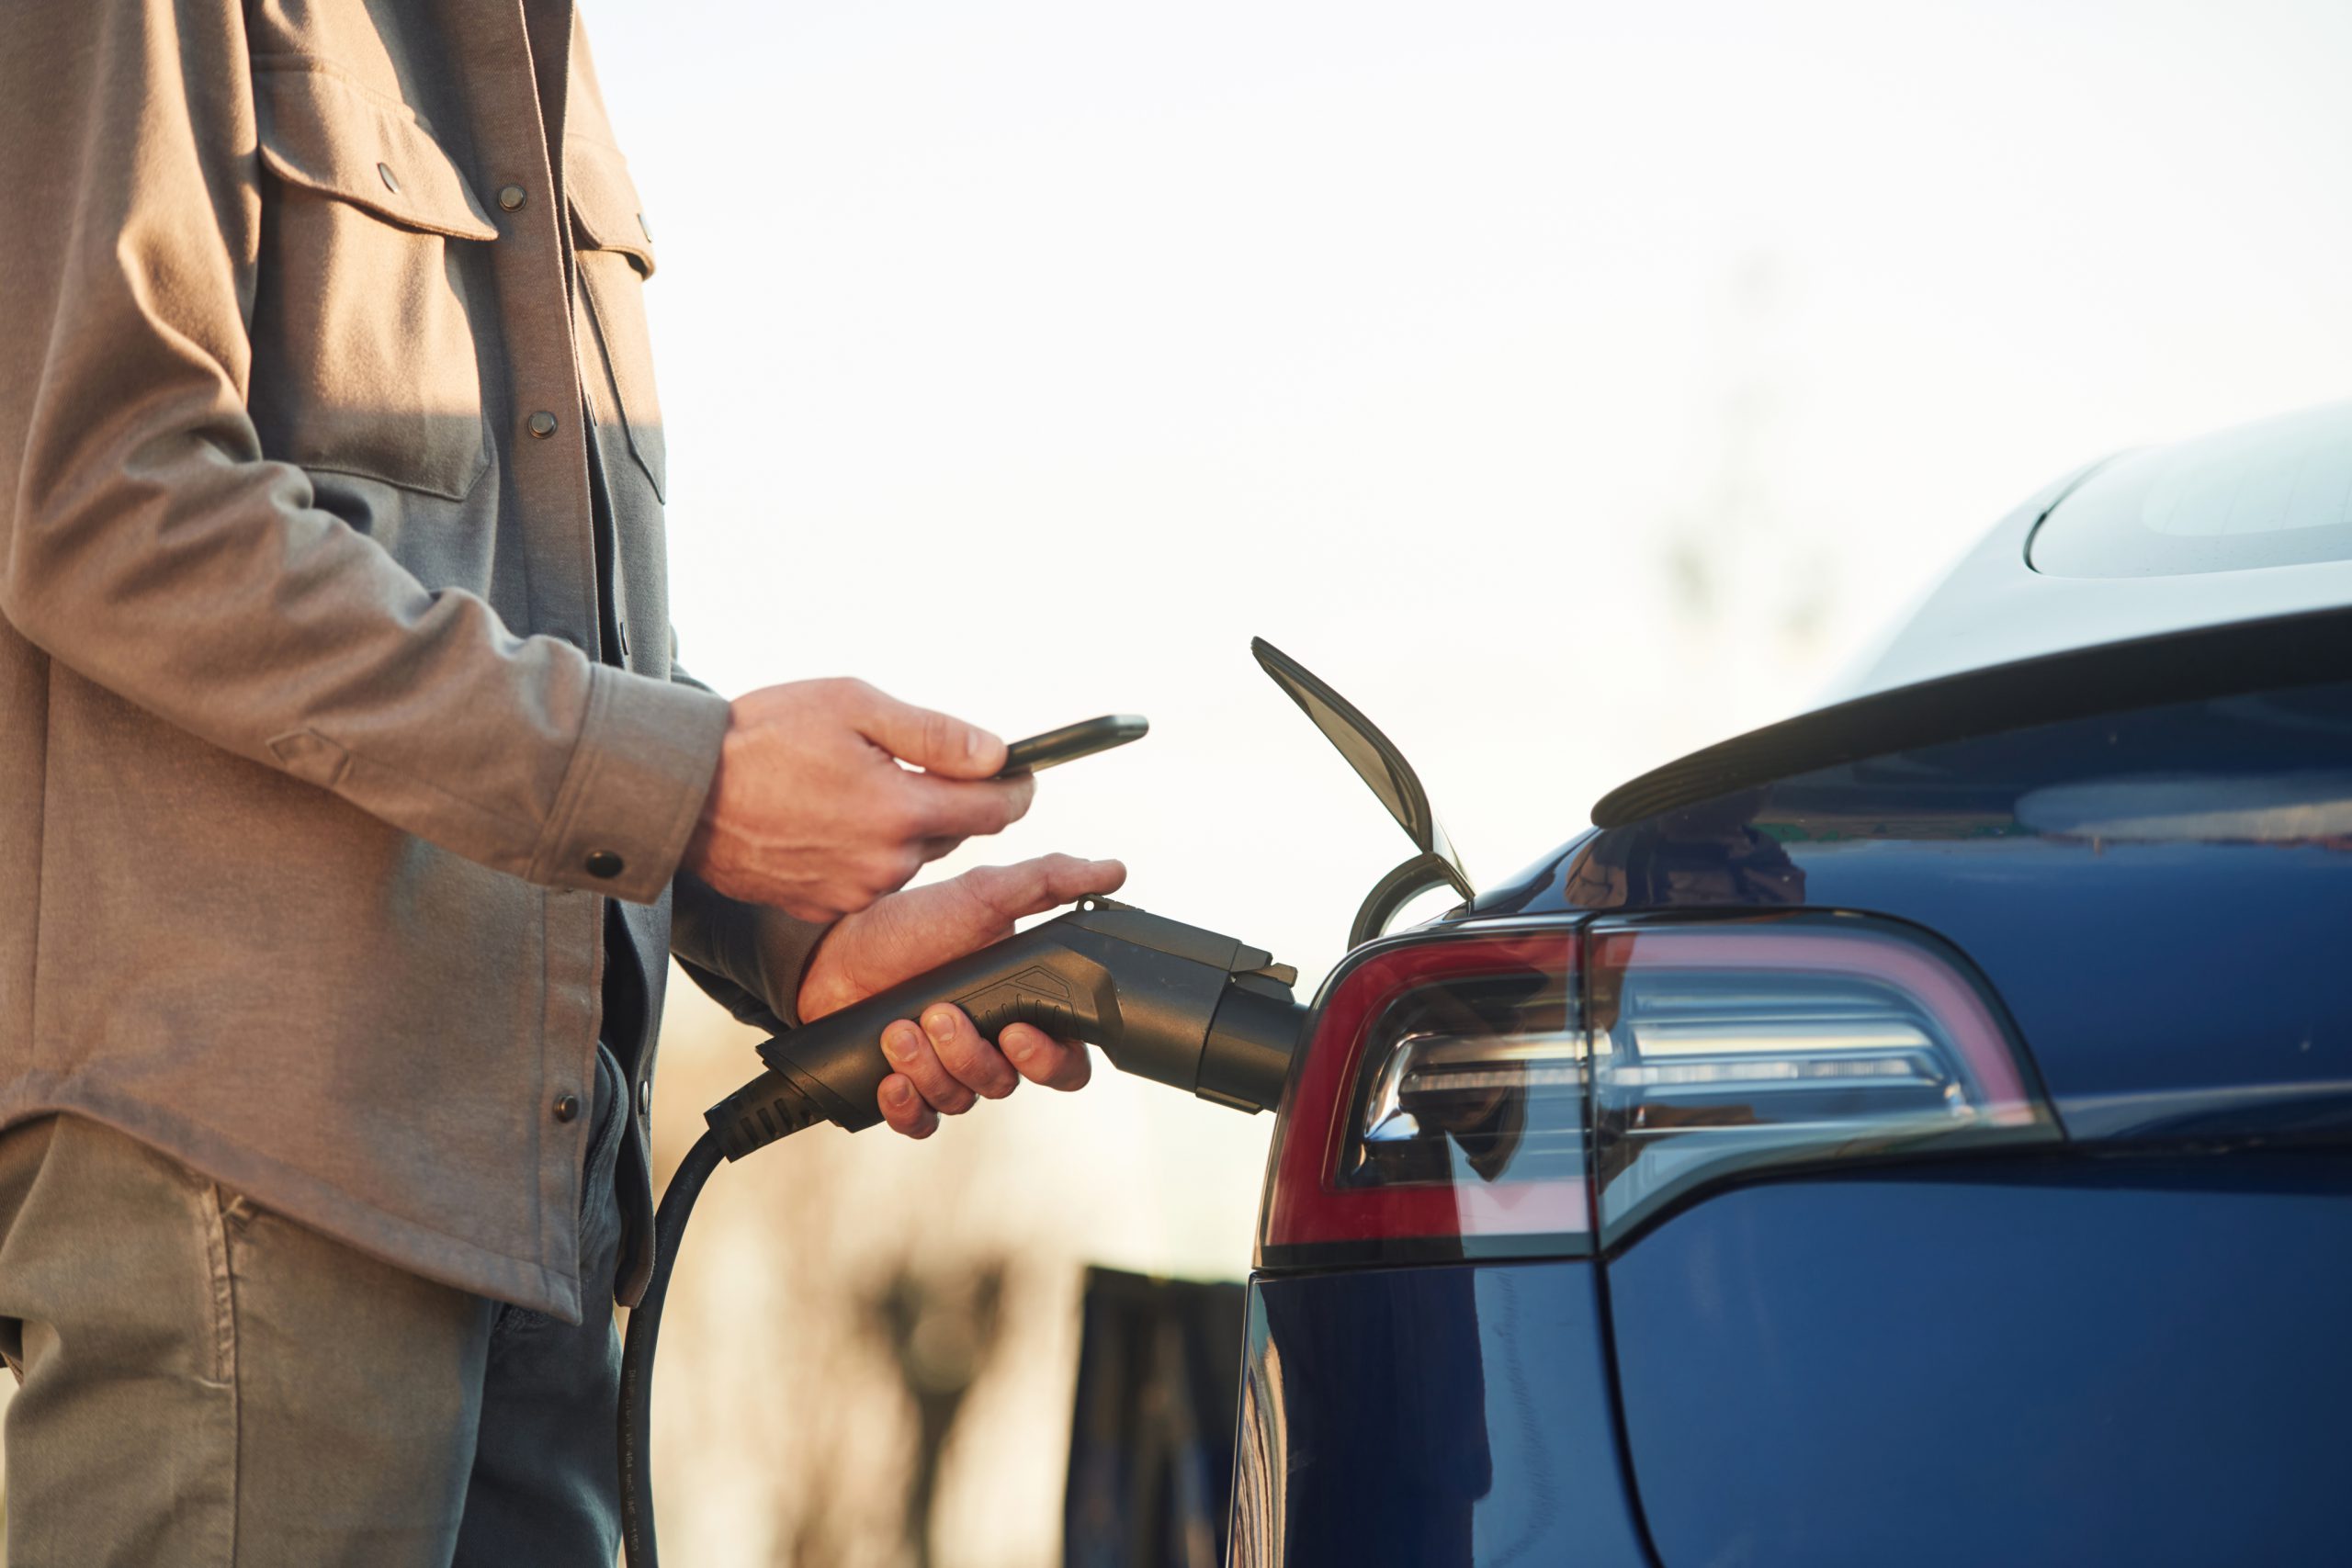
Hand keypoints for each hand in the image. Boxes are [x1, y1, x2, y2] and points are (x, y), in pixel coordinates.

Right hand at [682, 678, 1032, 921]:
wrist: (681, 793)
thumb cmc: (758, 740)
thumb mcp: (852, 705)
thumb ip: (934, 734)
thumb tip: (996, 752)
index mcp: (901, 810)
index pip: (996, 810)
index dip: (1016, 787)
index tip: (1019, 772)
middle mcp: (886, 863)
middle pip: (953, 830)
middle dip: (942, 796)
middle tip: (898, 759)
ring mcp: (854, 892)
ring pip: (909, 854)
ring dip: (898, 823)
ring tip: (843, 784)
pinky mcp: (824, 906)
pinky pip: (868, 876)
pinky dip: (860, 849)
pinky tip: (822, 818)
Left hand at [796, 853, 1128, 1137]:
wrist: (831, 951)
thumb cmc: (911, 923)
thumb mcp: (982, 895)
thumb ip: (1048, 881)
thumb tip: (1112, 869)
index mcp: (1021, 1010)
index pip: (1065, 1061)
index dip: (1049, 1058)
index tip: (1016, 1029)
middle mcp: (990, 1048)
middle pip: (1007, 1083)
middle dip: (972, 1054)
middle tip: (941, 1016)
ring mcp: (948, 1073)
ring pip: (961, 1100)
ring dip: (931, 1067)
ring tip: (900, 1028)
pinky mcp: (906, 1090)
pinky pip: (921, 1122)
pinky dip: (908, 1107)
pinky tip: (891, 1079)